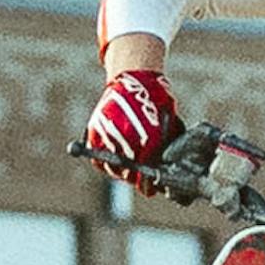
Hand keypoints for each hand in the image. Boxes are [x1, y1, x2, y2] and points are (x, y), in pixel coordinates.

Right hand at [84, 63, 183, 181]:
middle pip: (129, 174)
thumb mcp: (169, 125)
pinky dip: (103, 162)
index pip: (146, 173)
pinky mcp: (95, 131)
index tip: (150, 186)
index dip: (148, 183)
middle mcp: (128, 138)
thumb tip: (164, 173)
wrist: (136, 78)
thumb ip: (163, 149)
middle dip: (135, 177)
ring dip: (120, 170)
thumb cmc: (156, 103)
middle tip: (139, 176)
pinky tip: (113, 159)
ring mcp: (109, 134)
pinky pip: (97, 159)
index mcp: (149, 139)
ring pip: (113, 168)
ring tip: (126, 165)